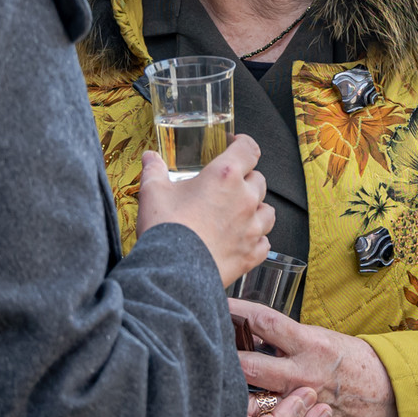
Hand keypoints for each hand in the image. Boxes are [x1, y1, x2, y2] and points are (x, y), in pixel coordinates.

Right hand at [135, 136, 272, 285]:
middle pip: (259, 179)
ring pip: (268, 211)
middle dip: (245, 178)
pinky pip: (264, 242)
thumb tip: (149, 157)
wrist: (173, 273)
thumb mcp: (153, 192)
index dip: (243, 143)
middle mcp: (245, 199)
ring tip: (239, 212)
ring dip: (256, 209)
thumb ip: (154, 170)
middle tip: (227, 185)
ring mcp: (252, 228)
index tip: (235, 144)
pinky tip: (243, 240)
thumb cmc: (166, 229)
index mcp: (225, 175)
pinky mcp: (251, 254)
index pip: (249, 149)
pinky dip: (257, 239)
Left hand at [231, 298, 400, 416]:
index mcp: (312, 344)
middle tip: (208, 345)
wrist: (393, 396)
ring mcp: (304, 403)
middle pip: (251, 366)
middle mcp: (305, 374)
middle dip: (226, 357)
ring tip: (221, 381)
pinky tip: (245, 410)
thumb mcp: (327, 339)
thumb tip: (258, 330)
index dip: (238, 311)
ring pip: (257, 401)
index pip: (266, 323)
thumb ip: (294, 338)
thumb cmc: (359, 363)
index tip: (220, 303)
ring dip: (236, 392)